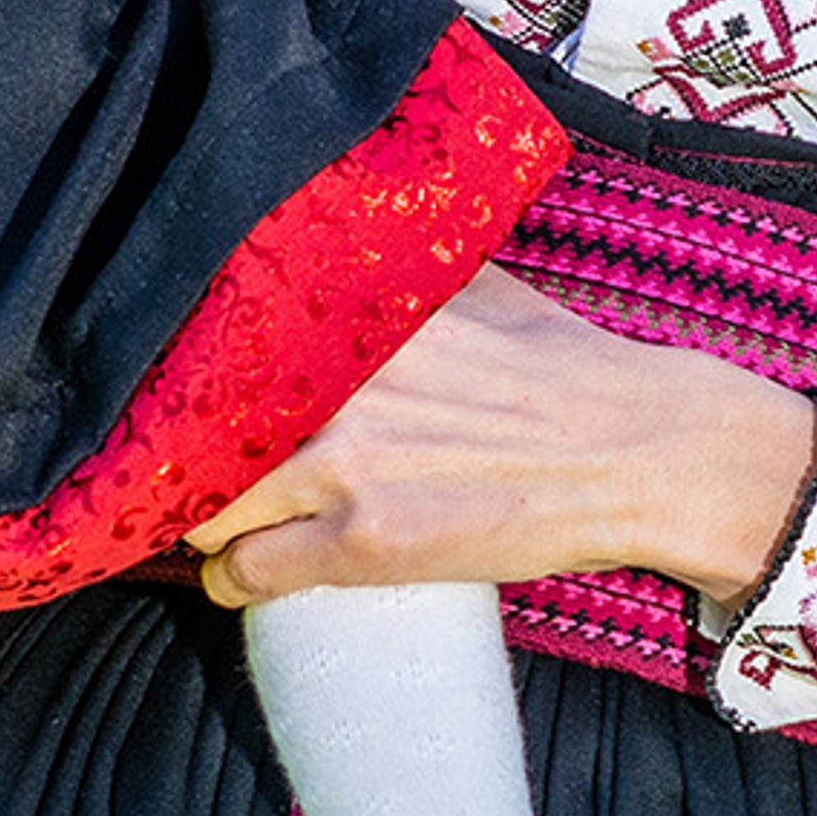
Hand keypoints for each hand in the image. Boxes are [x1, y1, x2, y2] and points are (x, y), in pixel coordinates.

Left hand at [182, 268, 816, 609]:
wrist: (635, 450)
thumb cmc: (560, 366)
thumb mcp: (473, 285)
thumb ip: (398, 268)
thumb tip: (343, 235)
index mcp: (357, 310)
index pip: (220, 338)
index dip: (189, 375)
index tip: (181, 394)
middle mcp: (336, 380)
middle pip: (196, 426)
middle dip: (186, 452)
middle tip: (196, 466)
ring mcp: (344, 465)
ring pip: (205, 507)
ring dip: (205, 522)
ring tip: (221, 524)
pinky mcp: (364, 543)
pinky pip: (247, 573)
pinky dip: (233, 580)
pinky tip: (242, 575)